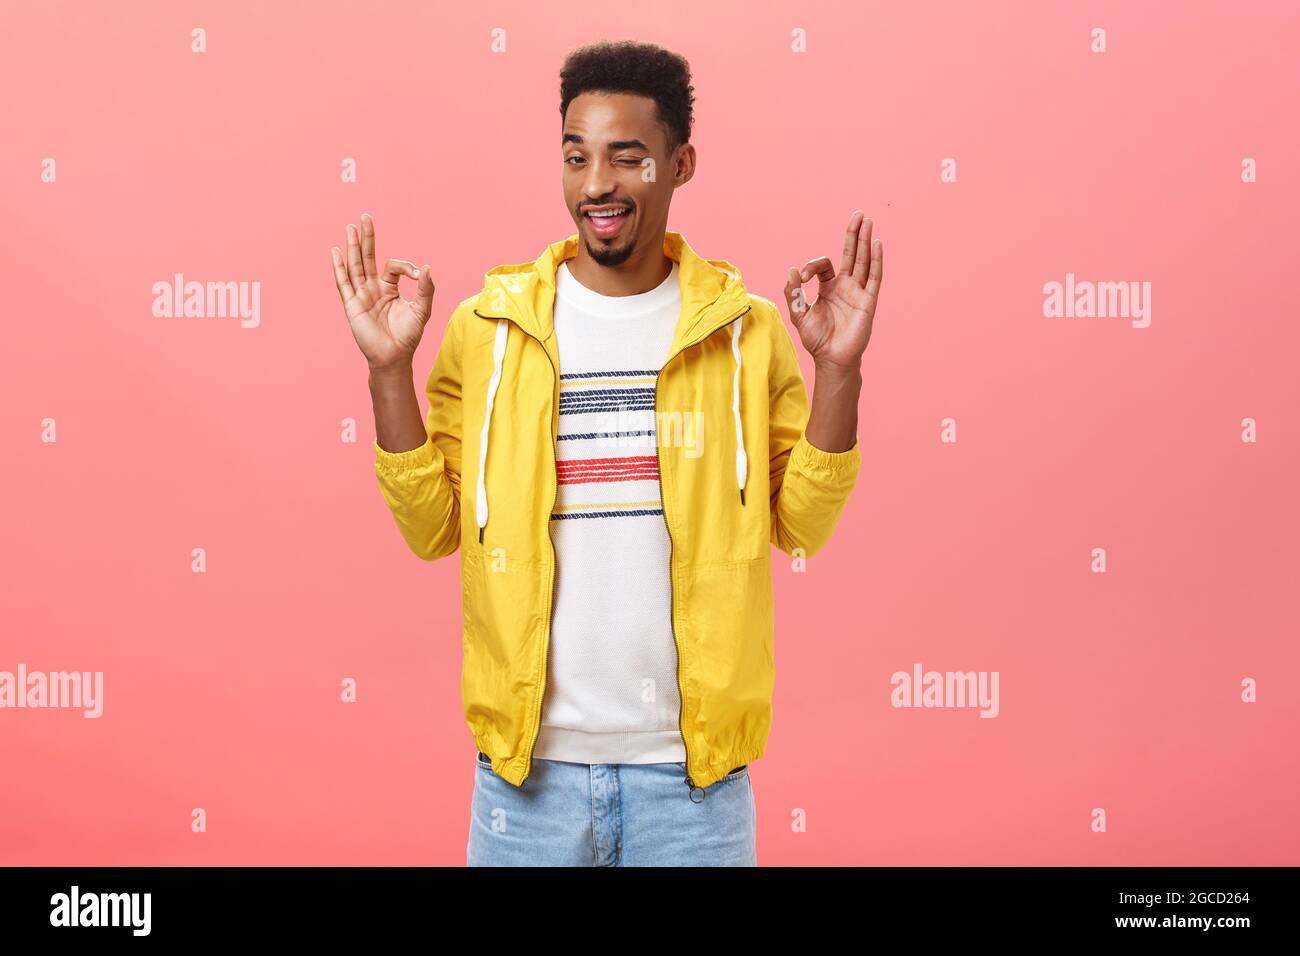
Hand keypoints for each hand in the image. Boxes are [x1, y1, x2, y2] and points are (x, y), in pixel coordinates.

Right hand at [331, 213, 434, 369]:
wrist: (394, 357)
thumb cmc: (407, 336)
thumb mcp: (421, 310)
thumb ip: (426, 289)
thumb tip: (427, 268)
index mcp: (389, 288)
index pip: (393, 266)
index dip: (407, 266)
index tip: (419, 275)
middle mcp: (373, 288)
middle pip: (368, 257)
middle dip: (367, 238)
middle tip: (366, 216)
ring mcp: (361, 295)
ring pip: (355, 266)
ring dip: (353, 246)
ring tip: (351, 227)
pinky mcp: (352, 305)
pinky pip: (344, 284)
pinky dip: (339, 268)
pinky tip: (336, 252)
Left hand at [783, 210, 883, 373]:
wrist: (831, 359)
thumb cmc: (816, 339)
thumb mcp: (799, 314)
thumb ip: (793, 293)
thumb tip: (791, 270)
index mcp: (828, 287)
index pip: (824, 264)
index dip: (811, 266)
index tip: (802, 277)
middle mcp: (845, 286)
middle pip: (851, 254)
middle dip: (853, 234)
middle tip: (858, 214)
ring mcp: (858, 292)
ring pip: (863, 260)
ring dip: (865, 241)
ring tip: (867, 220)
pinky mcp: (868, 301)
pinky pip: (874, 277)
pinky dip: (876, 260)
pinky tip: (877, 243)